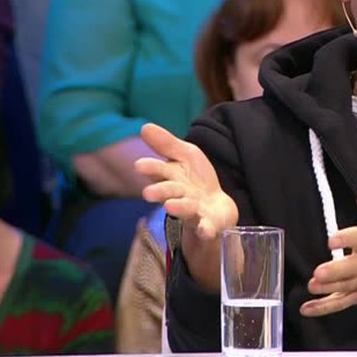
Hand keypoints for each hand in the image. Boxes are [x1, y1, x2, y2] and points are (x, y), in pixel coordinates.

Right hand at [136, 122, 237, 240]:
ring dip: (179, 207)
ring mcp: (194, 212)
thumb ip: (167, 144)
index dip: (151, 168)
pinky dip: (206, 229)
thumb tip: (144, 126)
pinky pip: (207, 228)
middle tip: (148, 193)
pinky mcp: (209, 225)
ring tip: (171, 206)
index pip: (160, 171)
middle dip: (159, 191)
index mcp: (172, 177)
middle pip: (169, 192)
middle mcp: (180, 195)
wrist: (216, 209)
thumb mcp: (186, 155)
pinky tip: (206, 229)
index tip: (140, 165)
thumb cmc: (196, 180)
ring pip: (186, 209)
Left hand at [300, 187, 356, 316]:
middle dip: (336, 272)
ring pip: (347, 287)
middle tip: (319, 273)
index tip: (332, 241)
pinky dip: (325, 307)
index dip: (346, 240)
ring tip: (313, 286)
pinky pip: (342, 303)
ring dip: (329, 289)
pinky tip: (307, 308)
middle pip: (353, 268)